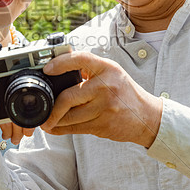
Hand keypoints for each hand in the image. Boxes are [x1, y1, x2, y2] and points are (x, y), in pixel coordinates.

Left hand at [41, 51, 162, 147]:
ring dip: (54, 121)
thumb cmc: (124, 92)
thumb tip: (58, 70)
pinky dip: (62, 130)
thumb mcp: (111, 73)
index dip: (60, 63)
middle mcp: (106, 86)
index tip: (47, 70)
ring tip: (47, 121)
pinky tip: (56, 129)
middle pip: (69, 97)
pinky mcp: (104, 125)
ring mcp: (106, 107)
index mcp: (107, 68)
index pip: (80, 59)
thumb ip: (89, 69)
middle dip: (52, 108)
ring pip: (70, 117)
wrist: (147, 116)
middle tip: (43, 110)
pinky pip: (77, 129)